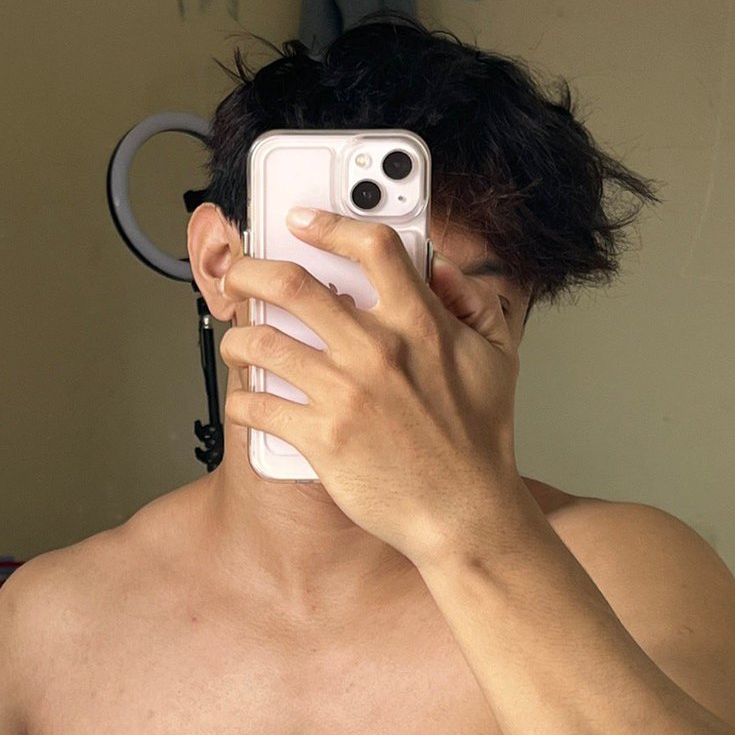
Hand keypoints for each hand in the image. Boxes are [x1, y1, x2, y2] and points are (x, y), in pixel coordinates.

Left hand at [218, 207, 522, 568]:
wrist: (466, 513)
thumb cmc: (481, 439)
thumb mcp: (497, 356)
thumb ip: (473, 302)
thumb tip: (440, 269)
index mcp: (420, 323)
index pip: (371, 247)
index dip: (328, 223)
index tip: (302, 220)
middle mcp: (377, 351)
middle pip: (291, 283)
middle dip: (250, 270)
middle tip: (239, 275)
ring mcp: (345, 394)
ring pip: (261, 343)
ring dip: (237, 338)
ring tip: (237, 341)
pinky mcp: (322, 438)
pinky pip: (258, 406)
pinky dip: (241, 400)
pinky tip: (246, 400)